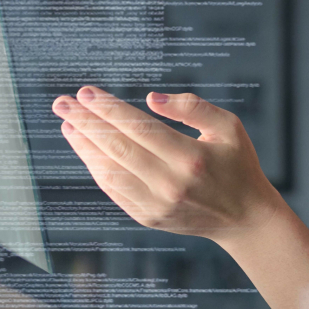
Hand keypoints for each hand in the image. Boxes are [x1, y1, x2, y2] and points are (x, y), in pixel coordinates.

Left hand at [52, 86, 283, 244]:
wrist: (245, 216)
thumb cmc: (237, 164)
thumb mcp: (229, 127)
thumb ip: (193, 107)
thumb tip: (150, 99)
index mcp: (191, 157)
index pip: (138, 127)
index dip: (109, 108)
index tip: (86, 92)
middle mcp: (170, 183)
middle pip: (117, 147)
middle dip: (85, 122)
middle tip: (62, 102)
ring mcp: (156, 204)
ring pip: (108, 171)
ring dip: (84, 146)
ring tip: (67, 124)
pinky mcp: (148, 217)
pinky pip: (113, 189)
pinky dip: (96, 168)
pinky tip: (86, 150)